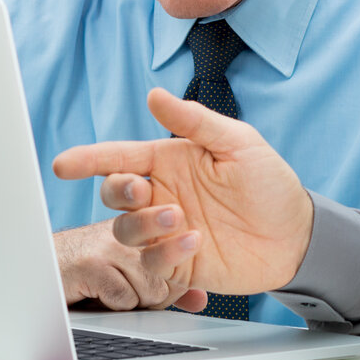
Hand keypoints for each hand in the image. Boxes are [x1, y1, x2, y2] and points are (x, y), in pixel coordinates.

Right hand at [51, 88, 313, 295]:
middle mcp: (161, 196)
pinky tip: (194, 241)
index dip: (88, 160)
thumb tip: (155, 95)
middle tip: (143, 191)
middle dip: (117, 191)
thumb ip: (194, 120)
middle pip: (113, 194)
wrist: (296, 235)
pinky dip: (166, 253)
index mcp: (169, 162)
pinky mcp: (178, 264)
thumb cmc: (269, 183)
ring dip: (144, 224)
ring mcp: (167, 232)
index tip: (63, 165)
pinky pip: (152, 263)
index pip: (118, 158)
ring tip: (181, 217)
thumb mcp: (238, 142)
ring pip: (126, 230)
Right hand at [53, 219, 206, 311]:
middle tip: (133, 290)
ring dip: (132, 300)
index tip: (181, 260)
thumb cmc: (86, 271)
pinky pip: (124, 297)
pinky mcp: (92, 264)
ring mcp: (110, 244)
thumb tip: (200, 300)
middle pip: (167, 271)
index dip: (176, 267)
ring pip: (150, 287)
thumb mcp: (131, 275)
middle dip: (155, 292)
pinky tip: (96, 293)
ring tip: (109, 290)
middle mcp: (127, 228)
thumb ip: (167, 285)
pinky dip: (114, 305)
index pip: (176, 249)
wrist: (38, 267)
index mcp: (140, 224)